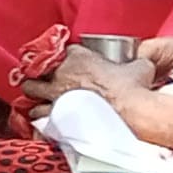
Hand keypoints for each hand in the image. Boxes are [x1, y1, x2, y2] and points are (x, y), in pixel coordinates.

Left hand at [36, 42, 154, 111]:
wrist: (128, 112)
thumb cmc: (132, 89)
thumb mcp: (140, 68)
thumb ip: (135, 62)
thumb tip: (141, 64)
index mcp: (79, 58)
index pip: (66, 51)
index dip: (69, 57)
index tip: (74, 64)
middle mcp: (61, 74)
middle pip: (37, 70)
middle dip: (41, 76)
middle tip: (49, 83)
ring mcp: (55, 95)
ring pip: (31, 91)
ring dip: (37, 96)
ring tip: (43, 102)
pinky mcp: (55, 115)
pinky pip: (38, 116)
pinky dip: (41, 118)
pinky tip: (47, 121)